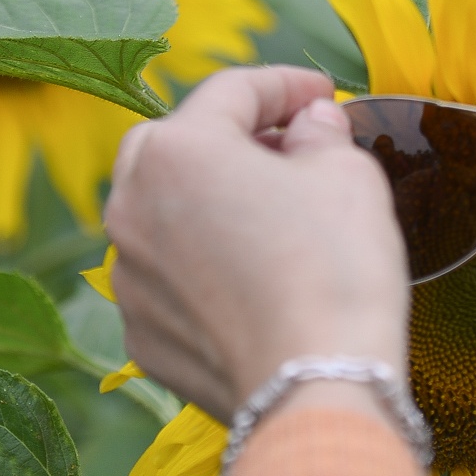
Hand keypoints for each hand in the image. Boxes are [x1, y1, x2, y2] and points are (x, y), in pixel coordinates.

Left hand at [103, 66, 410, 422]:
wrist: (316, 390)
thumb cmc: (335, 269)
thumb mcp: (347, 175)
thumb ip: (320, 134)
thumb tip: (310, 124)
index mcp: (175, 149)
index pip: (233, 91)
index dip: (286, 86)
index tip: (324, 95)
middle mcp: (130, 205)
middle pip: (182, 149)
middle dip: (237, 141)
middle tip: (294, 150)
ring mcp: (128, 277)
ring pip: (170, 217)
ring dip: (216, 206)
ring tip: (276, 221)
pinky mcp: (142, 336)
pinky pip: (173, 280)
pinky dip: (207, 270)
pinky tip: (255, 283)